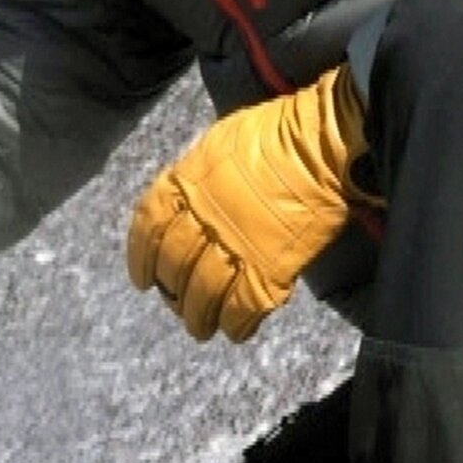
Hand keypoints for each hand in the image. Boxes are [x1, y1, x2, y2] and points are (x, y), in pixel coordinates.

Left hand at [126, 66, 367, 341]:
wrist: (323, 144)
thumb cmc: (278, 132)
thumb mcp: (221, 142)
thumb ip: (200, 175)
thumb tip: (193, 197)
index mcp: (187, 182)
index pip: (148, 226)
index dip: (140, 257)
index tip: (141, 278)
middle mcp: (203, 217)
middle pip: (174, 266)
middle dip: (171, 292)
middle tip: (177, 305)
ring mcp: (236, 245)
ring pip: (203, 293)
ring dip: (199, 317)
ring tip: (202, 328)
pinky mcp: (270, 267)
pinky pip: (244, 306)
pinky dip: (238, 324)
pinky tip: (236, 331)